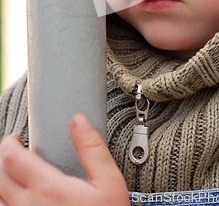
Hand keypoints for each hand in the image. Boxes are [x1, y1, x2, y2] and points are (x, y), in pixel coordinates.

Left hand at [0, 114, 129, 205]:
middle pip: (0, 176)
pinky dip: (5, 201)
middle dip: (4, 158)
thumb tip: (78, 121)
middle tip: (14, 151)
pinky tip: (15, 197)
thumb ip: (91, 148)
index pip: (12, 159)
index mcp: (50, 189)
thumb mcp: (108, 180)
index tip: (16, 138)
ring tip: (13, 173)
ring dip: (2, 181)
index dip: (9, 143)